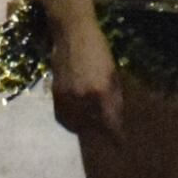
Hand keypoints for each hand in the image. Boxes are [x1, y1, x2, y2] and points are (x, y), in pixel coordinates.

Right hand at [47, 18, 123, 141]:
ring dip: (85, 128)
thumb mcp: (112, 72)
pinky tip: (76, 120)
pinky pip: (63, 115)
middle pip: (93, 125)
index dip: (116, 136)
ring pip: (76, 123)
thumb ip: (114, 95)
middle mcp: (83, 98)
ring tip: (91, 128)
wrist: (72, 33)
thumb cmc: (98, 48)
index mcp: (101, 92)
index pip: (110, 122)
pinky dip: (70, 121)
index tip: (121, 144)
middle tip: (107, 134)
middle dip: (101, 131)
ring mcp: (67, 97)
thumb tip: (116, 115)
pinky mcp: (56, 93)